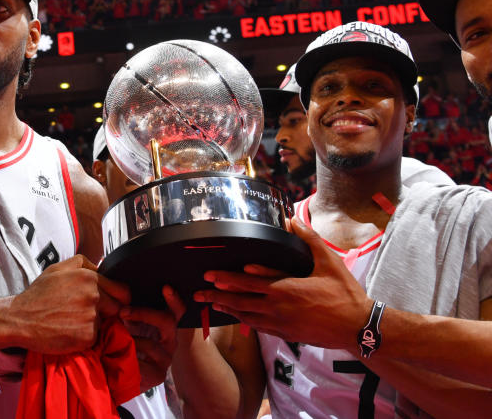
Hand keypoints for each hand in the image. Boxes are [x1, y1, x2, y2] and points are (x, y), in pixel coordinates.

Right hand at [11, 255, 130, 353]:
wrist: (20, 319)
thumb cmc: (38, 295)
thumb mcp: (57, 268)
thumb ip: (82, 263)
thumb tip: (101, 266)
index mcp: (88, 277)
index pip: (122, 290)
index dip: (116, 297)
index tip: (108, 302)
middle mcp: (93, 295)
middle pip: (117, 307)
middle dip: (107, 310)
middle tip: (85, 313)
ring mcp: (91, 316)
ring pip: (105, 322)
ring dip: (93, 323)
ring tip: (72, 321)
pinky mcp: (87, 336)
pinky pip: (95, 337)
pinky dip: (84, 336)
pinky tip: (68, 331)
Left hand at [120, 286, 186, 389]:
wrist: (117, 376)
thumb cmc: (122, 345)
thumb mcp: (125, 326)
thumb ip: (126, 314)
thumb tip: (117, 299)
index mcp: (164, 327)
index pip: (176, 311)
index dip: (174, 299)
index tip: (166, 288)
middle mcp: (170, 341)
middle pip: (166, 321)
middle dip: (143, 313)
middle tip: (123, 311)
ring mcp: (166, 358)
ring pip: (150, 343)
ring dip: (129, 340)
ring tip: (113, 342)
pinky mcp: (158, 375)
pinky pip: (143, 363)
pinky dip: (128, 359)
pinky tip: (119, 359)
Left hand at [193, 219, 371, 349]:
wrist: (358, 327)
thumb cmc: (345, 294)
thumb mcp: (328, 262)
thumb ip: (308, 240)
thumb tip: (292, 220)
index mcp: (284, 289)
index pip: (246, 283)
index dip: (225, 279)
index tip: (209, 276)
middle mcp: (277, 308)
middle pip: (239, 302)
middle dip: (216, 297)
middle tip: (198, 295)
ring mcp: (280, 324)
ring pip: (247, 317)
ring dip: (228, 310)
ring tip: (213, 306)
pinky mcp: (287, 334)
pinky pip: (259, 327)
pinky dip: (245, 321)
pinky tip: (240, 318)